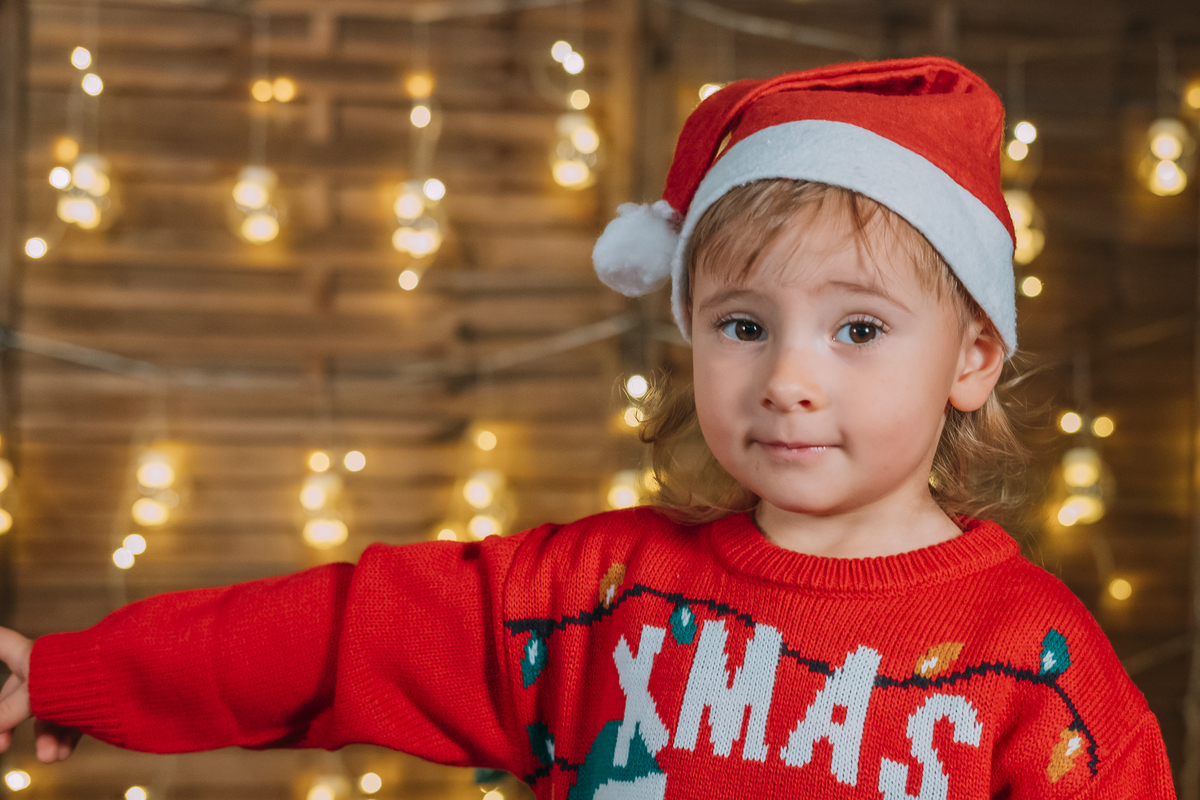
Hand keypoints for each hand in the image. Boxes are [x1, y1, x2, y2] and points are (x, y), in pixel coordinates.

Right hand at [0, 628, 79, 761]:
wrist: (125, 674)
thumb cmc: (76, 673)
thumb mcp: (33, 694)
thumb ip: (6, 711)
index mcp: (29, 657)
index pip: (2, 643)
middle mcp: (46, 668)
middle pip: (19, 695)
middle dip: (8, 723)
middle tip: (2, 745)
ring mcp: (68, 682)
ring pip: (49, 713)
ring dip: (46, 738)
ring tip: (50, 756)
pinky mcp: (89, 696)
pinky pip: (73, 718)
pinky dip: (67, 737)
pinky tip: (64, 753)